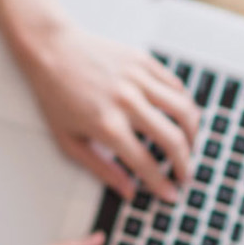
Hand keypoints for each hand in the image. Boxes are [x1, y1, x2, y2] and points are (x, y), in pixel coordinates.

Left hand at [14, 23, 201, 201]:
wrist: (50, 50)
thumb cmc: (55, 95)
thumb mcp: (69, 141)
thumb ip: (101, 169)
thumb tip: (127, 191)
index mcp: (106, 125)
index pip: (145, 163)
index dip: (162, 184)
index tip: (171, 194)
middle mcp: (126, 101)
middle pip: (172, 139)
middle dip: (185, 164)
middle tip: (184, 175)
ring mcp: (137, 79)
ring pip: (184, 110)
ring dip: (193, 134)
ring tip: (189, 146)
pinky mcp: (143, 61)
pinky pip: (176, 86)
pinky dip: (185, 104)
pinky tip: (181, 117)